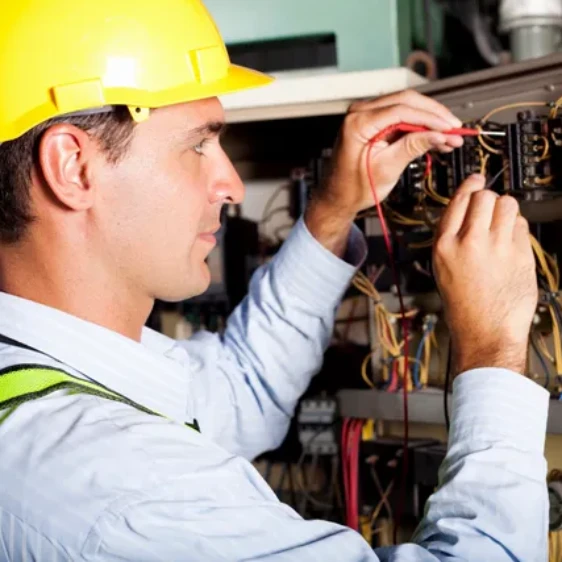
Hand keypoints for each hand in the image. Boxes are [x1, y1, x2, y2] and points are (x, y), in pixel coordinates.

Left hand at [304, 89, 463, 256]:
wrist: (338, 197)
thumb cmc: (354, 187)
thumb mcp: (387, 168)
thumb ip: (413, 147)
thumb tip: (440, 135)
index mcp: (358, 122)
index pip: (401, 110)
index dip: (430, 118)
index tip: (450, 128)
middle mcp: (360, 112)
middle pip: (406, 101)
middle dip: (434, 115)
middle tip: (455, 129)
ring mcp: (366, 115)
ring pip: (406, 106)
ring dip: (429, 120)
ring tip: (450, 136)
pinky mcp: (373, 122)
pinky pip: (400, 116)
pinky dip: (419, 126)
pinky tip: (437, 137)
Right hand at [433, 174, 537, 374]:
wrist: (486, 331)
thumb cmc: (465, 306)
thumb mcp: (443, 269)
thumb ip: (453, 238)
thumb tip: (468, 211)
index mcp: (444, 246)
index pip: (458, 201)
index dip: (469, 186)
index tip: (475, 179)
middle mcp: (469, 242)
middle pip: (484, 196)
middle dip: (489, 198)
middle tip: (490, 208)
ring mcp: (497, 247)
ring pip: (507, 204)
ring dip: (506, 209)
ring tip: (502, 224)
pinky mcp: (520, 254)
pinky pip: (522, 225)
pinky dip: (518, 228)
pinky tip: (511, 242)